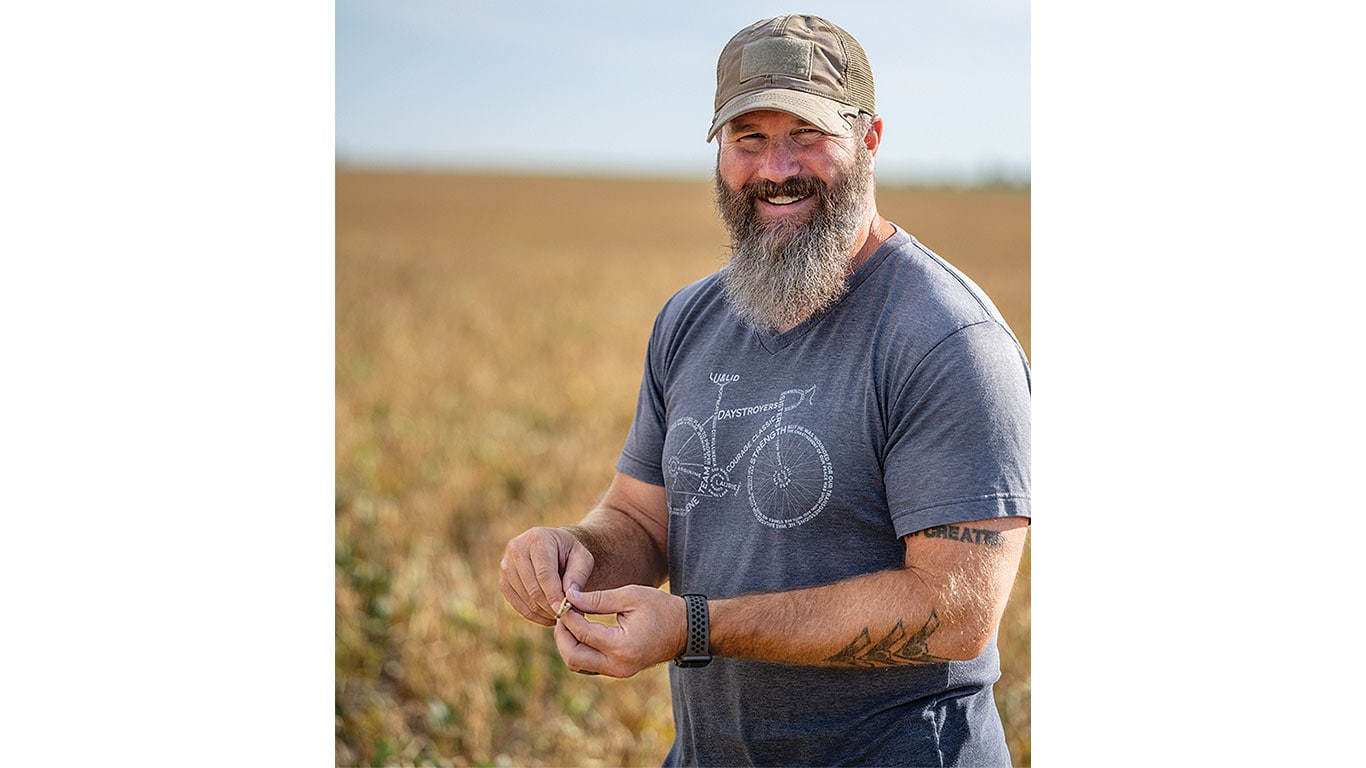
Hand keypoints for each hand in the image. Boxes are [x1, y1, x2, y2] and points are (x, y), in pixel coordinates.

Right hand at [499, 527, 594, 625]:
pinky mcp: (503, 580)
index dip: (554, 595)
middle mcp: (516, 548)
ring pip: (524, 598)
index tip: (565, 610)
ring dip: (543, 613)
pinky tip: (547, 617)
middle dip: (550, 607)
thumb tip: (568, 597)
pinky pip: (516, 604)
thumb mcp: (582, 558)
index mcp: (537, 538)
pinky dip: (532, 614)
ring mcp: (506, 564)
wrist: (555, 548)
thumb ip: (578, 576)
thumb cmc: (571, 553)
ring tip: (560, 616)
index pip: (544, 574)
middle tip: (566, 617)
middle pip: (532, 588)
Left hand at [554, 585, 686, 677]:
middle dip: (562, 634)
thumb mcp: (630, 596)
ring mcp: (618, 672)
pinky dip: (579, 649)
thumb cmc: (661, 608)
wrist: (686, 630)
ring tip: (571, 620)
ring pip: (577, 664)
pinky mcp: (618, 672)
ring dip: (568, 643)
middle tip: (562, 612)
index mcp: (622, 646)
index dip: (568, 615)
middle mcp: (618, 665)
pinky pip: (588, 665)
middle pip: (573, 656)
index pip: (582, 633)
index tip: (563, 599)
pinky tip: (581, 630)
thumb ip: (597, 599)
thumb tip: (569, 597)